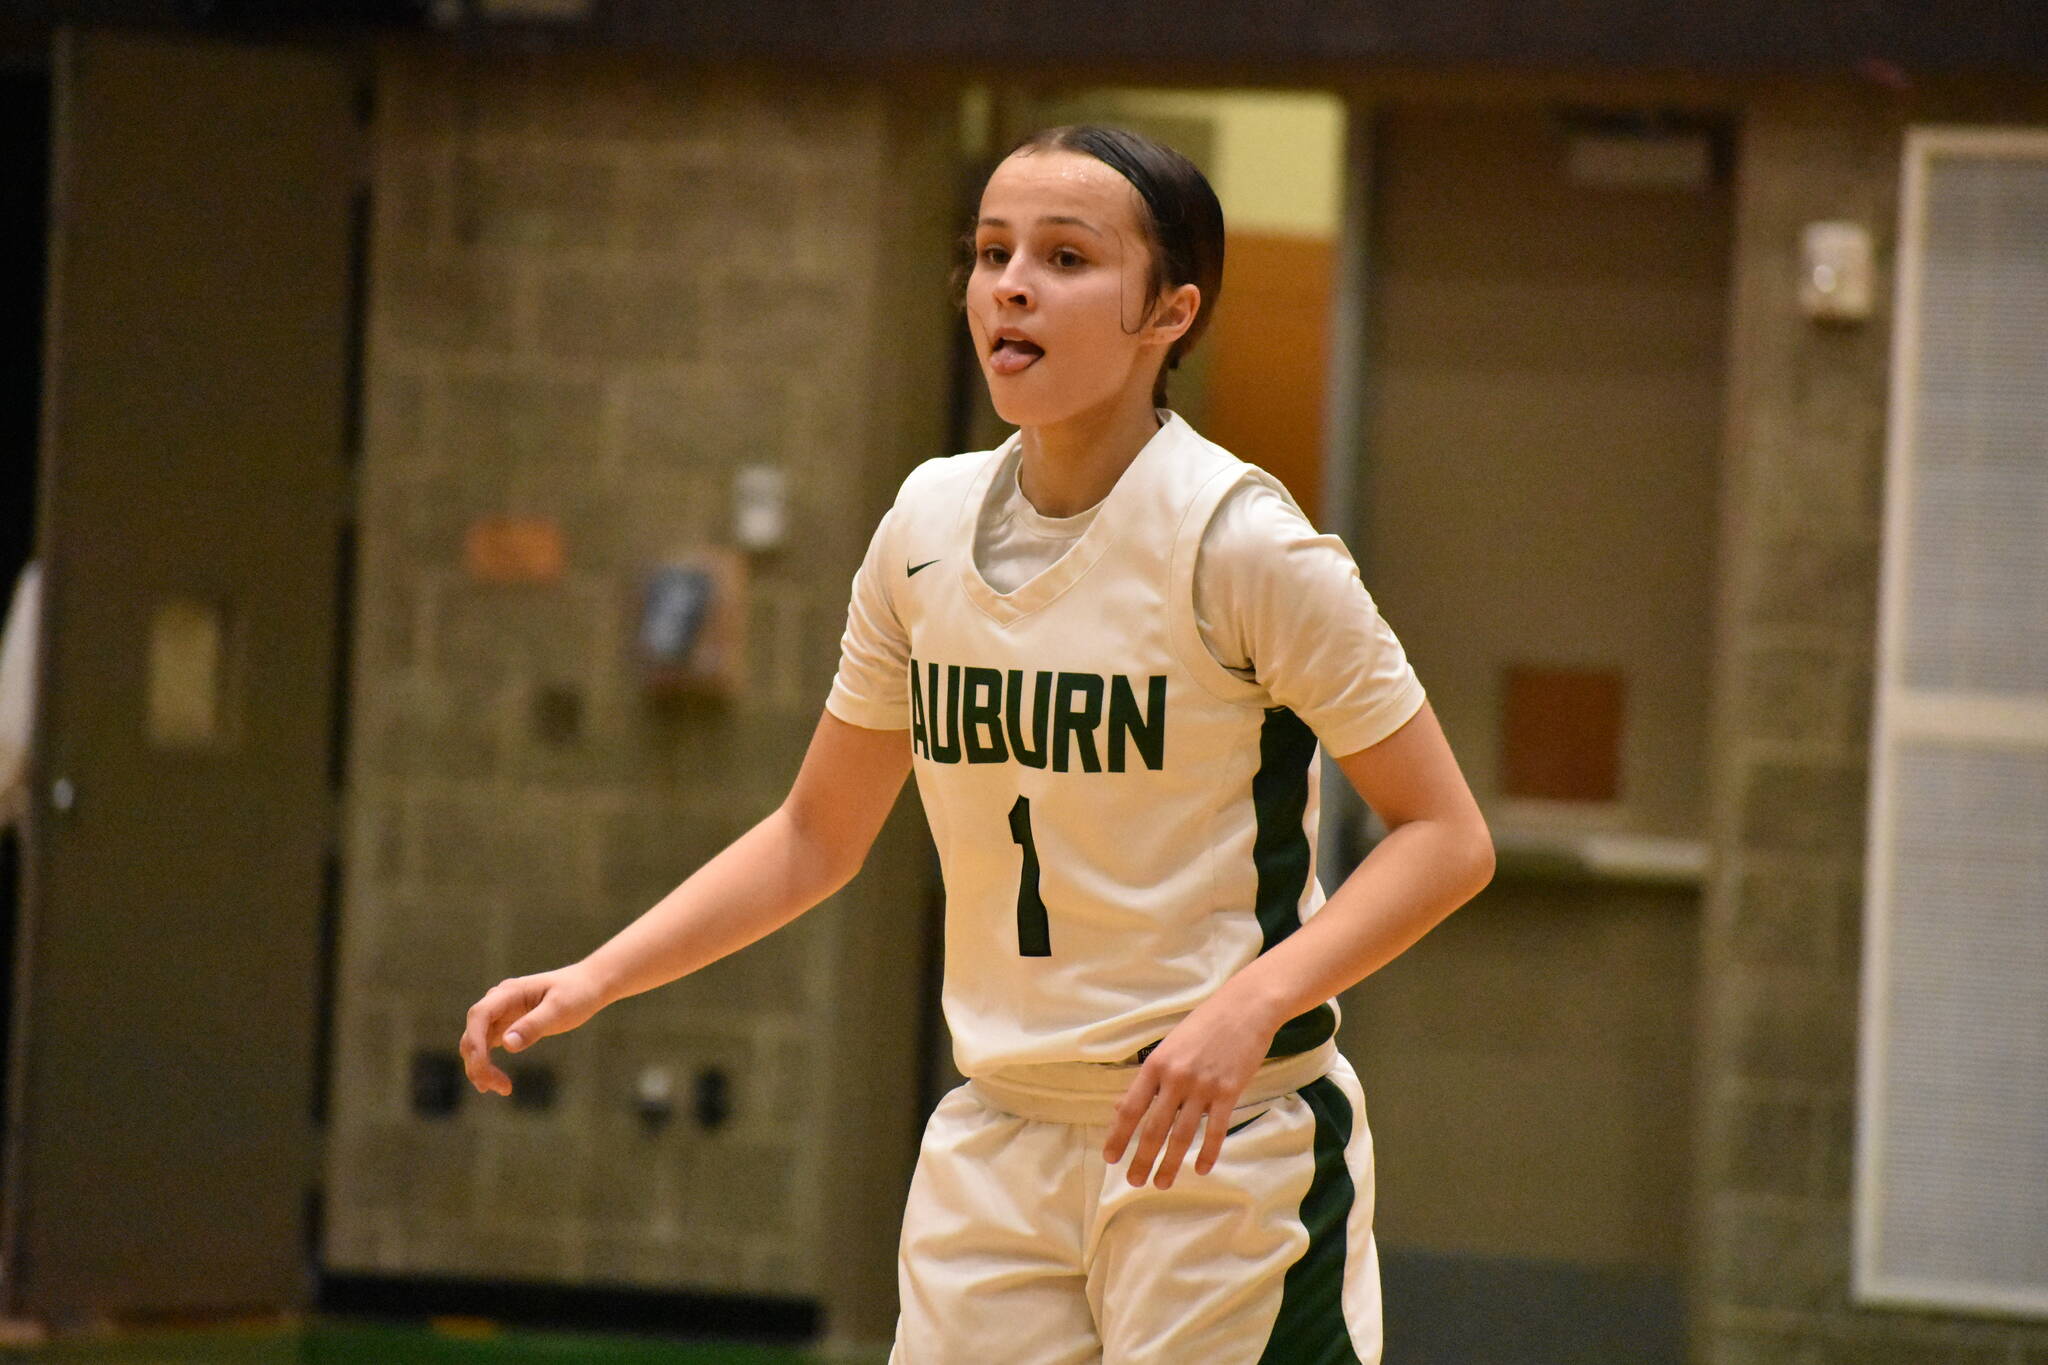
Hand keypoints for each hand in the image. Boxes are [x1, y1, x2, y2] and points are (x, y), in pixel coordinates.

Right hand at [458, 963, 604, 1096]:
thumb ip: (534, 1025)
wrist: (587, 985)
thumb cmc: (576, 993)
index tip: (483, 1066)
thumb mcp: (560, 1009)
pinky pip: (486, 1046)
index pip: (479, 1015)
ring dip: (481, 1067)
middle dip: (479, 1062)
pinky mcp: (505, 1025)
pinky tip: (497, 1083)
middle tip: (502, 1088)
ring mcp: (500, 1013)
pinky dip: (487, 1064)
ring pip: (476, 1043)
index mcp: (509, 992)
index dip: (476, 1042)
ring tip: (503, 1089)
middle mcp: (498, 1001)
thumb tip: (507, 1043)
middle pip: (473, 1033)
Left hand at [1103, 995, 1277, 1188]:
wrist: (1244, 1008)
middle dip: (1142, 1158)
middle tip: (1134, 1182)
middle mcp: (1176, 1077)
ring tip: (1161, 1183)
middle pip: (1154, 1128)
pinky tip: (1200, 1169)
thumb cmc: (1204, 1025)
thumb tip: (1127, 1106)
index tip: (1110, 1158)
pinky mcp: (1229, 1091)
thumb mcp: (1170, 1045)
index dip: (1118, 1135)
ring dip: (1170, 1163)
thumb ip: (1152, 1076)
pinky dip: (1207, 1152)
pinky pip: (1215, 1129)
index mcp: (1156, 1064)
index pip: (1130, 1108)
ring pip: (1182, 1135)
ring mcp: (1203, 1086)